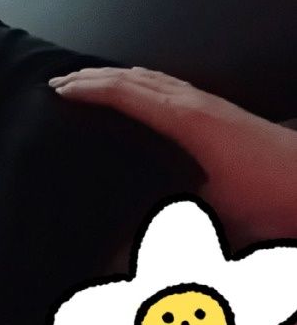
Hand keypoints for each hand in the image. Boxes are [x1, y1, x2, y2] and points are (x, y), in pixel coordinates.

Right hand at [49, 67, 296, 242]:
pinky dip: (140, 81)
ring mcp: (207, 101)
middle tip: (58, 81)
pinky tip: (138, 92)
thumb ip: (164, 224)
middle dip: (93, 76)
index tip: (56, 91)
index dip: (88, 89)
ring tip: (88, 82)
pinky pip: (167, 83)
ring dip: (115, 76)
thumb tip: (118, 249)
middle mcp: (192, 102)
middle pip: (134, 77)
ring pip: (151, 76)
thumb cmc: (269, 196)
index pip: (125, 92)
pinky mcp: (218, 108)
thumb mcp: (214, 213)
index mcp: (184, 118)